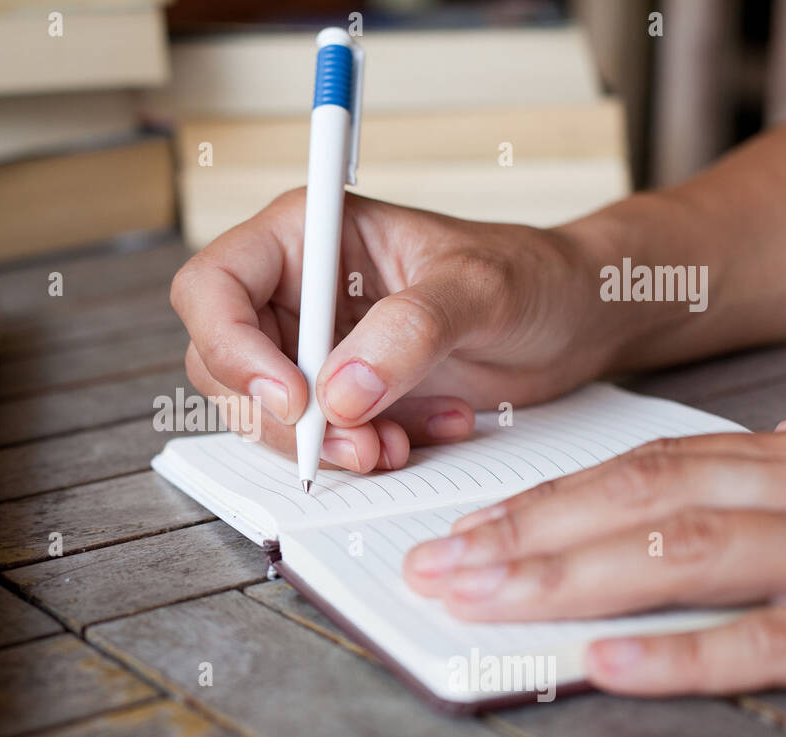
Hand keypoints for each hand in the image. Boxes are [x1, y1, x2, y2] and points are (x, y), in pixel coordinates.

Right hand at [170, 190, 627, 472]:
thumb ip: (411, 330)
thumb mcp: (480, 287)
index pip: (214, 287)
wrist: (571, 321)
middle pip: (224, 363)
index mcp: (306, 235)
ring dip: (323, 446)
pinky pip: (315, 440)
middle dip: (281, 418)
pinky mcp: (338, 397)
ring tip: (399, 446)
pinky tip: (427, 433)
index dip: (232, 347)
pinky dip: (362, 453)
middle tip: (353, 445)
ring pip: (262, 414)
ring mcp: (311, 348)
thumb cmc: (530, 274)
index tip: (293, 397)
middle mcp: (294, 292)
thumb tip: (340, 392)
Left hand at [404, 418, 785, 695]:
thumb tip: (624, 537)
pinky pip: (778, 638)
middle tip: (434, 567)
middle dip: (524, 535)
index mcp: (783, 464)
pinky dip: (686, 653)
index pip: (640, 472)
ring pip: (685, 551)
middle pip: (640, 501)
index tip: (463, 529)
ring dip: (569, 577)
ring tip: (482, 599)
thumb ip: (742, 504)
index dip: (542, 502)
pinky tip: (606, 662)